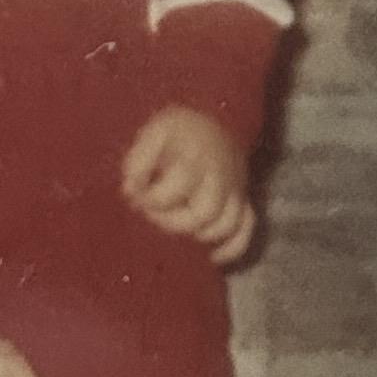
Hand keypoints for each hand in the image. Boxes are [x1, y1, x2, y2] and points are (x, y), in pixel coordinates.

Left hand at [122, 106, 253, 261]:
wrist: (217, 120)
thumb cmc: (179, 132)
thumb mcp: (155, 132)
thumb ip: (139, 160)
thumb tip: (130, 189)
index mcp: (195, 156)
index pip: (180, 183)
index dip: (155, 198)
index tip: (137, 197)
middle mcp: (219, 176)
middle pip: (205, 212)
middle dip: (175, 222)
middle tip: (156, 216)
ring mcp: (235, 190)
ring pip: (227, 224)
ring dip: (200, 235)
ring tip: (178, 229)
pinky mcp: (243, 202)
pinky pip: (246, 230)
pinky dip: (232, 248)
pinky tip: (212, 256)